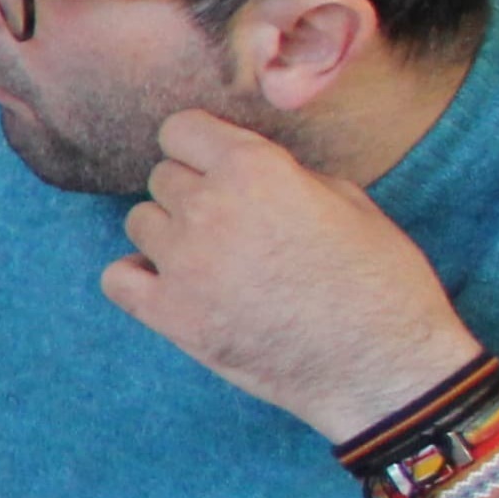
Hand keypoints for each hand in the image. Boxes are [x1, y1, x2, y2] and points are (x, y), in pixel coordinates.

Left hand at [101, 110, 480, 441]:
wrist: (381, 368)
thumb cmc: (380, 282)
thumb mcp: (349, 201)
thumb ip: (286, 174)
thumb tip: (247, 169)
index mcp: (254, 169)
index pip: (180, 129)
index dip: (199, 146)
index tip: (215, 163)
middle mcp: (209, 208)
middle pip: (163, 178)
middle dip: (193, 192)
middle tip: (230, 222)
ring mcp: (183, 264)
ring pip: (140, 223)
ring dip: (168, 234)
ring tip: (211, 257)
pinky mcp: (170, 316)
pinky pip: (117, 278)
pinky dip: (138, 278)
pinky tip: (174, 284)